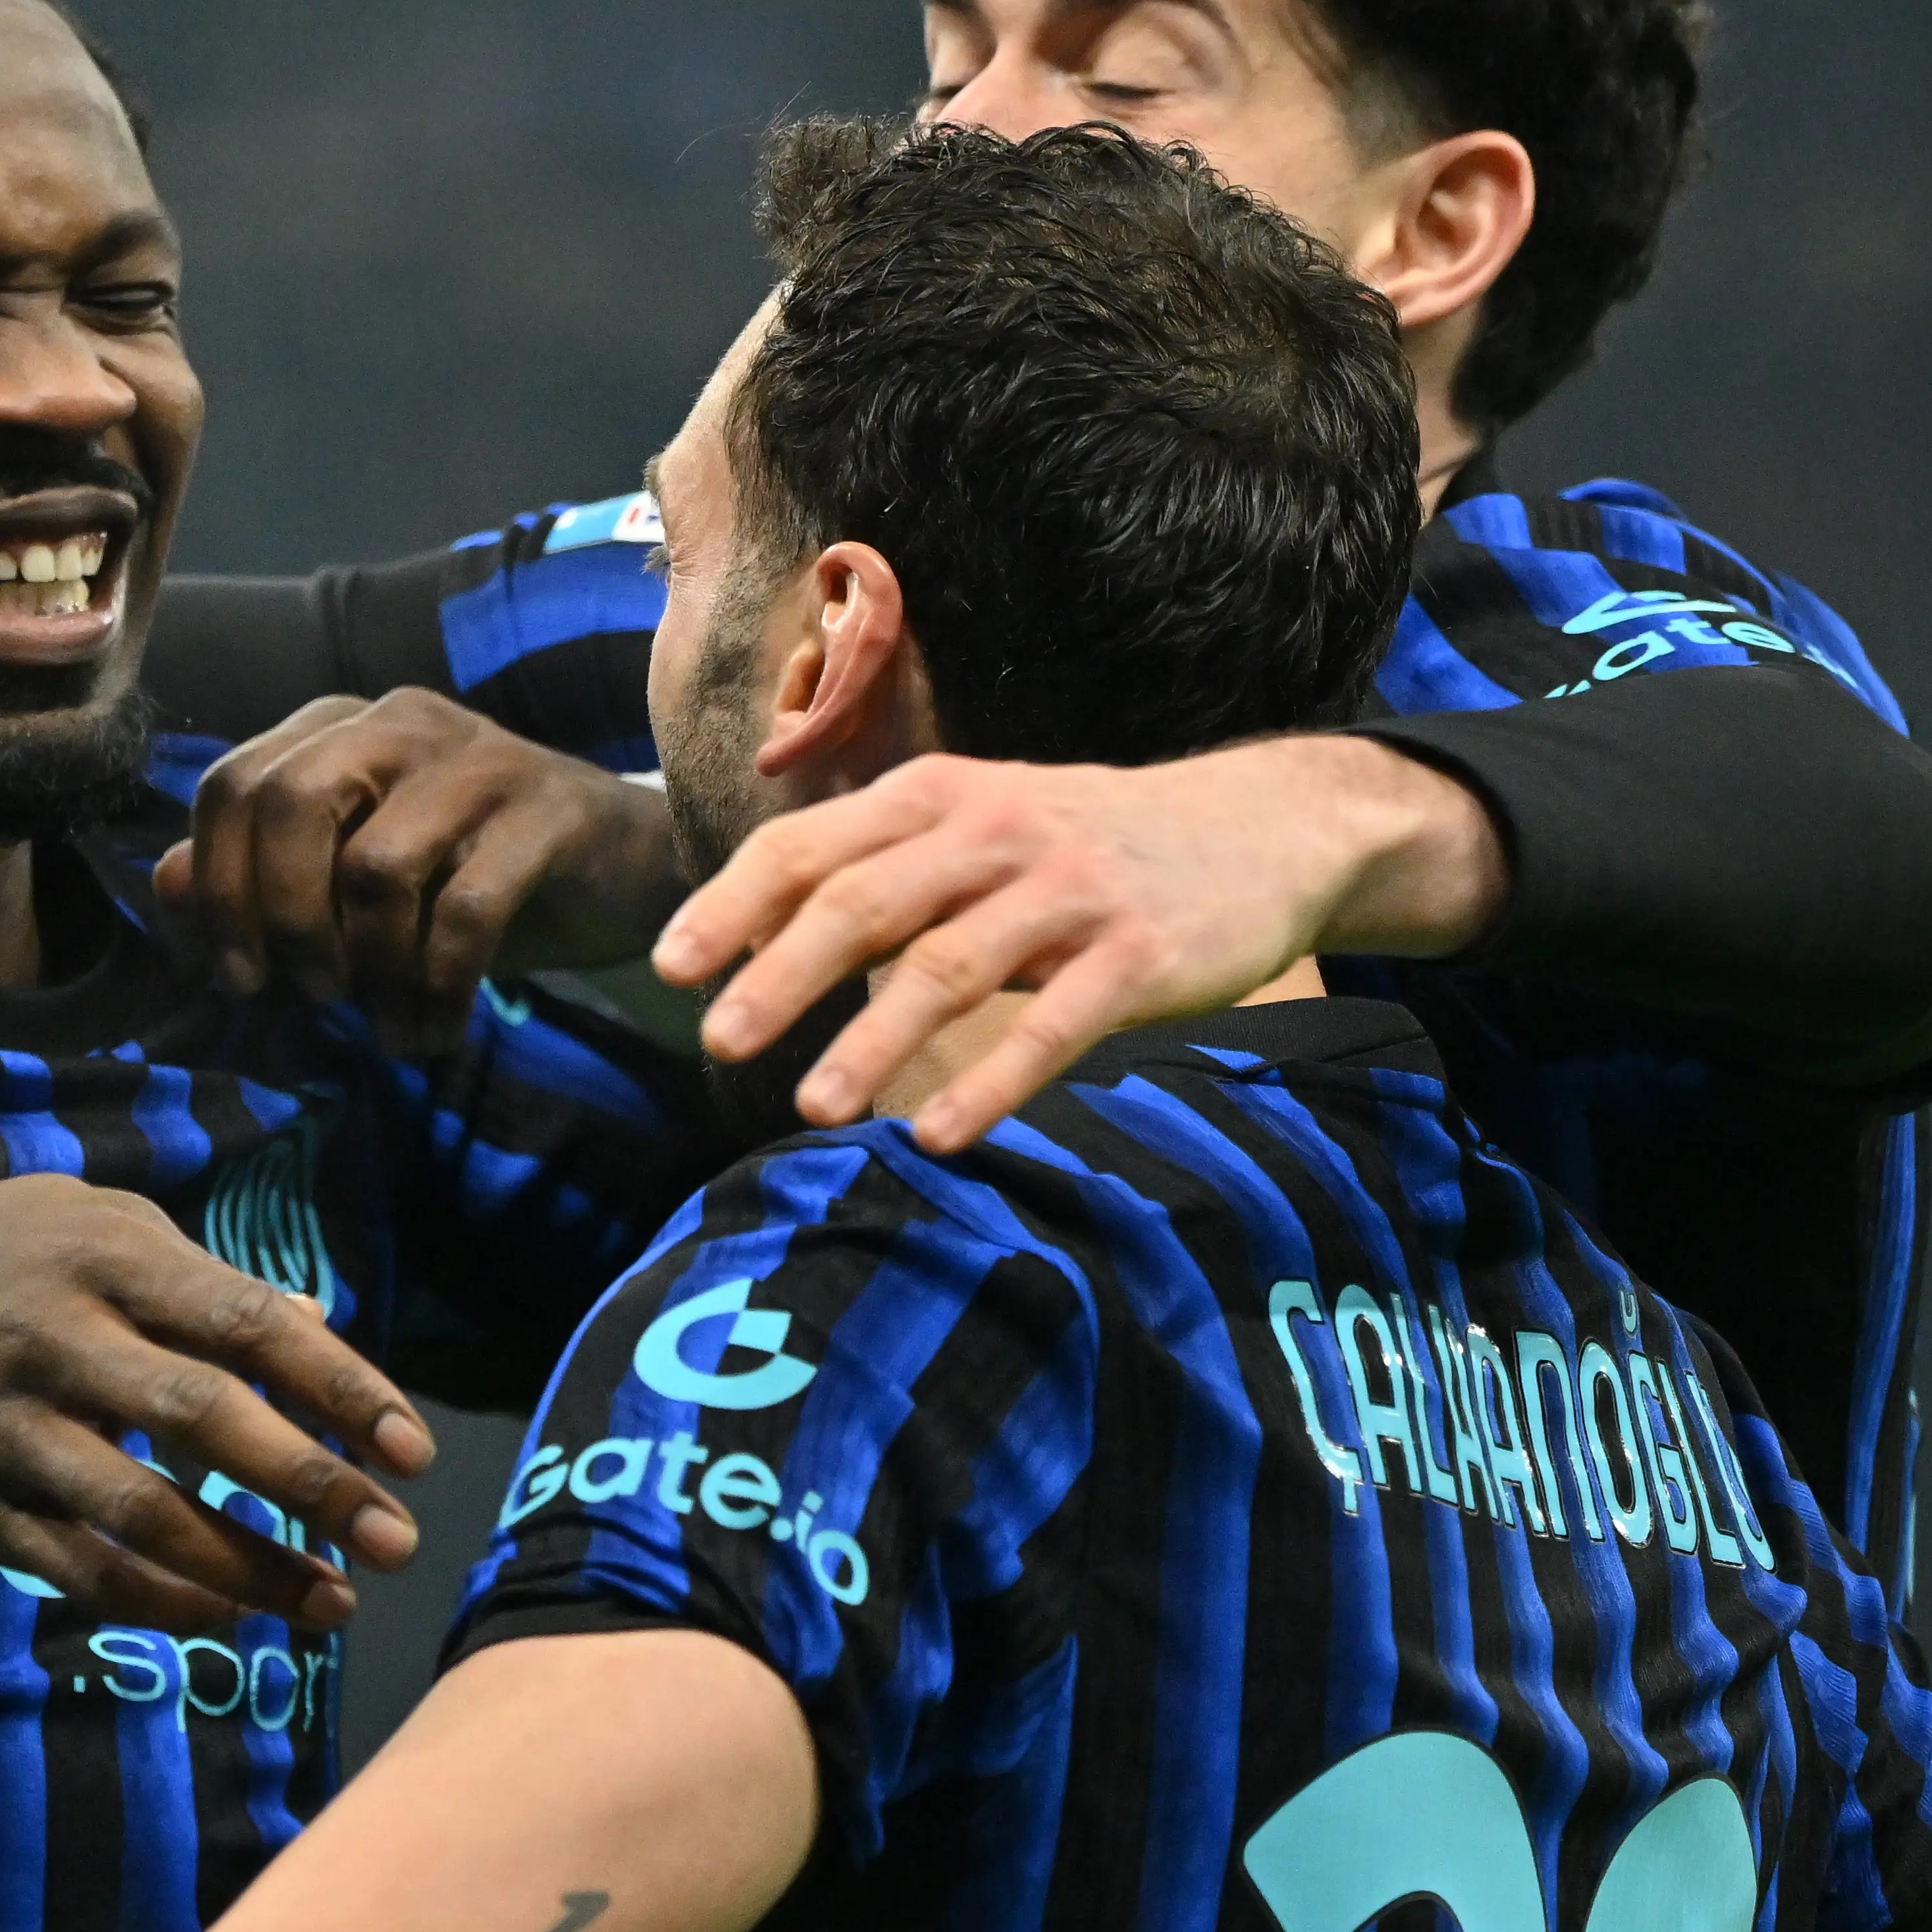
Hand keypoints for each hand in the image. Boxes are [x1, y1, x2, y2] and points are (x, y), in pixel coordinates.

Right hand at [0, 1170, 437, 1638]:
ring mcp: (7, 1427)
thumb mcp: (90, 1219)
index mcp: (104, 1255)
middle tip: (395, 1541)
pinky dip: (161, 1600)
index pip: (248, 1322)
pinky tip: (229, 1617)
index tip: (412, 1450)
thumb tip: (315, 1323)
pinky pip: (77, 1568)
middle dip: (313, 1487)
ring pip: (144, 1515)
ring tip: (331, 1605)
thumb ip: (200, 1275)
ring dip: (250, 1570)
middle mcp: (58, 1337)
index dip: (341, 1387)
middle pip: (206, 1418)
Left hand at [153, 690, 686, 1055]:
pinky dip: (437, 991)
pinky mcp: (550, 809)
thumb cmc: (467, 875)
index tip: (239, 977)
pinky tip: (433, 1032)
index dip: (218, 890)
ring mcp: (480, 758)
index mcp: (338, 727)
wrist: (620, 866)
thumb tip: (173, 887)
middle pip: (290, 804)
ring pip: (376, 865)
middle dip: (281, 918)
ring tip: (383, 1022)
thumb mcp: (350, 883)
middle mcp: (399, 722)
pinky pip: (467, 911)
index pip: (231, 786)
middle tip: (311, 994)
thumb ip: (255, 877)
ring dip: (368, 970)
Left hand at [653, 736, 1504, 1153]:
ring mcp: (1069, 893)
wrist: (1259, 828)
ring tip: (809, 1109)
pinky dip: (989, 1080)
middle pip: (864, 901)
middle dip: (781, 974)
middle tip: (718, 1042)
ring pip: (950, 965)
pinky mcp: (1139, 954)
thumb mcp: (975, 822)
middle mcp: (993, 833)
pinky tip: (933, 1133)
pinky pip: (1054, 1025)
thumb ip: (876, 863)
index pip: (810, 846)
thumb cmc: (1080, 841)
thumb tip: (750, 932)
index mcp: (936, 798)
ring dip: (872, 1039)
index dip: (733, 905)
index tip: (672, 969)